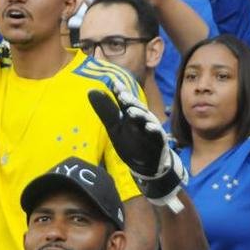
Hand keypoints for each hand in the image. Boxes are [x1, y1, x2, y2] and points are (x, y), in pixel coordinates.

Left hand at [88, 81, 187, 210]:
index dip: (121, 93)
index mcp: (131, 113)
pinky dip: (153, 131)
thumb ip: (105, 110)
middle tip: (122, 95)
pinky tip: (148, 128)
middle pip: (137, 107)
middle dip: (130, 101)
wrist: (147, 164)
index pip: (125, 101)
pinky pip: (157, 135)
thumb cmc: (131, 142)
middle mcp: (143, 118)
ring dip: (139, 114)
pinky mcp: (159, 141)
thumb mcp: (114, 127)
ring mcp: (152, 128)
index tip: (114, 84)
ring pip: (147, 119)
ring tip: (130, 111)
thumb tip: (90, 90)